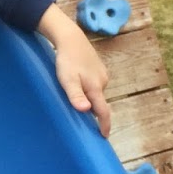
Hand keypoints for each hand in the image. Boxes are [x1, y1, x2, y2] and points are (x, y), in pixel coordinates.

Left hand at [41, 9, 110, 136]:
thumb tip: (86, 110)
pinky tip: (79, 85)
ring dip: (90, 99)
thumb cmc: (67, 60)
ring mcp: (101, 74)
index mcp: (95, 88)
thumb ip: (76, 96)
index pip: (103, 111)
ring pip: (96, 92)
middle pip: (99, 102)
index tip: (104, 136)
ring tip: (78, 103)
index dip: (105, 125)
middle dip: (95, 113)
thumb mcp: (68, 80)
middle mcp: (102, 82)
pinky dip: (88, 89)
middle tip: (85, 122)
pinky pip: (94, 84)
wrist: (71, 38)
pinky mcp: (97, 68)